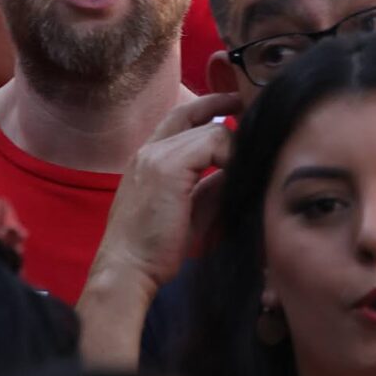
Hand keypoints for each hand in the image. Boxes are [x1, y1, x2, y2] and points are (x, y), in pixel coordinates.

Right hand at [90, 90, 236, 294]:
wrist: (127, 270)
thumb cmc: (156, 248)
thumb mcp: (189, 207)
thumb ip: (211, 184)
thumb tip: (239, 166)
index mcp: (148, 159)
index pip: (179, 117)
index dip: (208, 106)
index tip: (234, 106)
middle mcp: (148, 151)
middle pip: (192, 114)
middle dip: (223, 105)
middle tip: (247, 106)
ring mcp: (155, 156)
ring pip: (211, 131)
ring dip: (233, 146)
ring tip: (246, 164)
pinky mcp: (167, 167)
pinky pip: (213, 142)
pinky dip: (231, 155)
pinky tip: (237, 174)